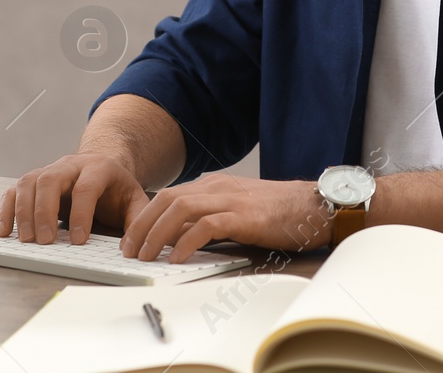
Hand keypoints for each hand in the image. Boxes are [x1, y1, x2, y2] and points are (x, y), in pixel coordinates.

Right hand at [0, 152, 149, 244]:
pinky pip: (14, 190)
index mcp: (99, 167)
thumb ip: (138, 221)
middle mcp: (70, 165)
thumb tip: (131, 249)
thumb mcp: (135, 201)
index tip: (79, 241)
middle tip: (45, 241)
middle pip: (51, 180)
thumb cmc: (116, 190)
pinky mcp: (33, 181)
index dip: (82, 213)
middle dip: (45, 211)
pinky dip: (6, 209)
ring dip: (24, 211)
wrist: (102, 167)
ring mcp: (49, 170)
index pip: (86, 187)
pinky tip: (4, 231)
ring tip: (26, 240)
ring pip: (29, 182)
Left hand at [122, 174, 331, 262]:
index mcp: (214, 184)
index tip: (131, 238)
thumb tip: (179, 240)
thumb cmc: (278, 212)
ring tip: (145, 255)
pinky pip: (206, 226)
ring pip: (180, 209)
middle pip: (167, 199)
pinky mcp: (243, 216)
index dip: (145, 216)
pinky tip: (175, 257)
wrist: (313, 205)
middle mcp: (217, 187)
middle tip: (129, 249)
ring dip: (156, 233)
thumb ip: (210, 218)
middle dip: (142, 224)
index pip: (168, 196)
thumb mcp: (237, 210)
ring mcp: (230, 199)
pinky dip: (185, 241)